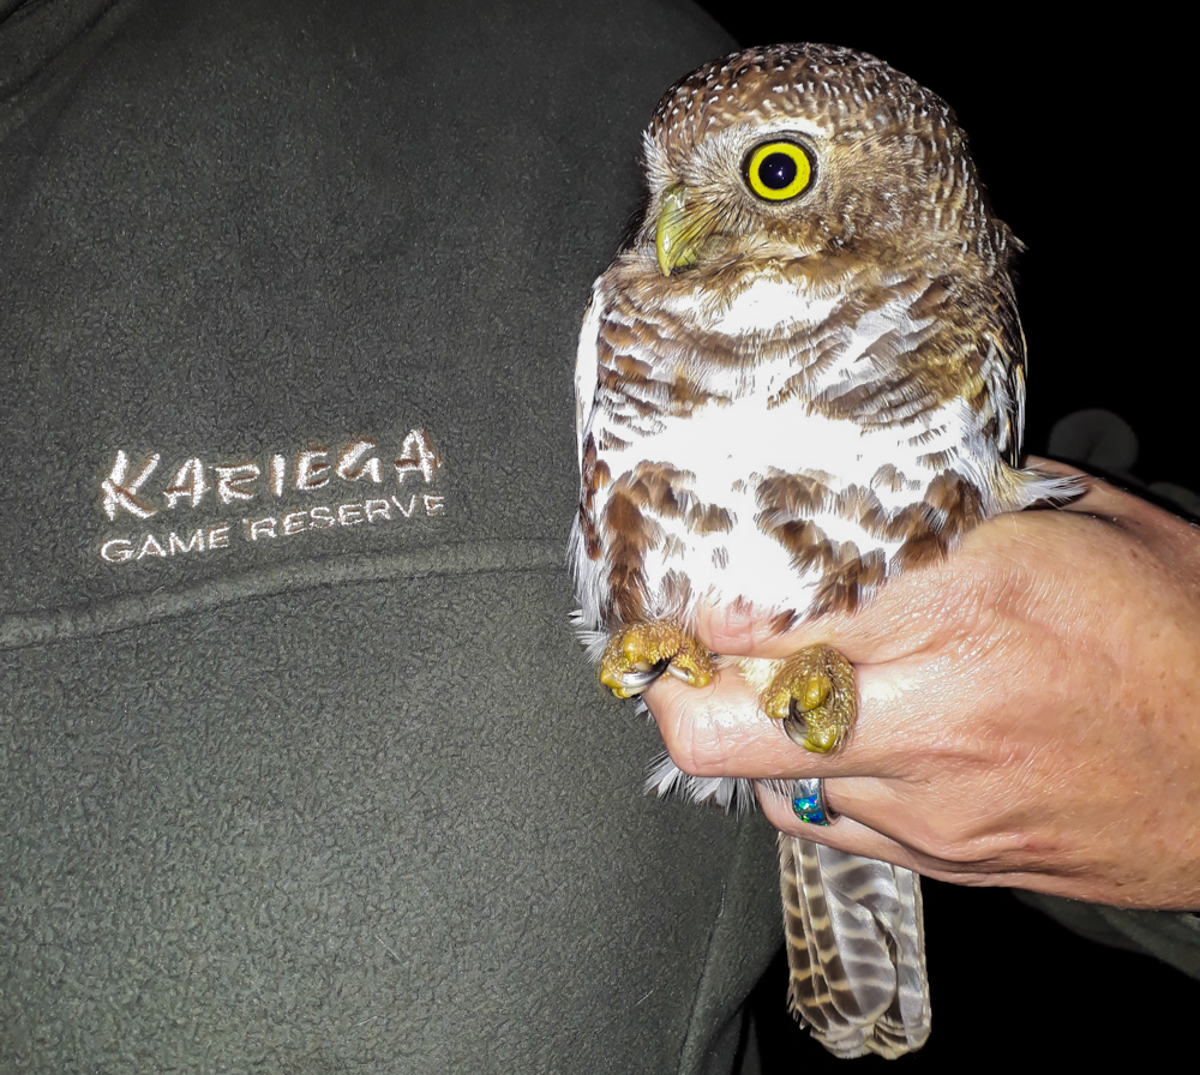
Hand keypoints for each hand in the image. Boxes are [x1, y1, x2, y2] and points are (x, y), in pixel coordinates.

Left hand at [644, 462, 1199, 908]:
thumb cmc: (1188, 636)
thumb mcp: (1085, 523)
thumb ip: (957, 503)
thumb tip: (853, 491)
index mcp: (971, 597)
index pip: (767, 597)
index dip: (706, 585)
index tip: (691, 568)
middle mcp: (936, 706)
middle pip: (721, 714)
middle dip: (677, 674)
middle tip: (686, 636)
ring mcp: (932, 799)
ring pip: (752, 771)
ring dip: (738, 716)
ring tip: (769, 674)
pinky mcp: (942, 856)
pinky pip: (812, 817)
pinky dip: (793, 770)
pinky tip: (833, 731)